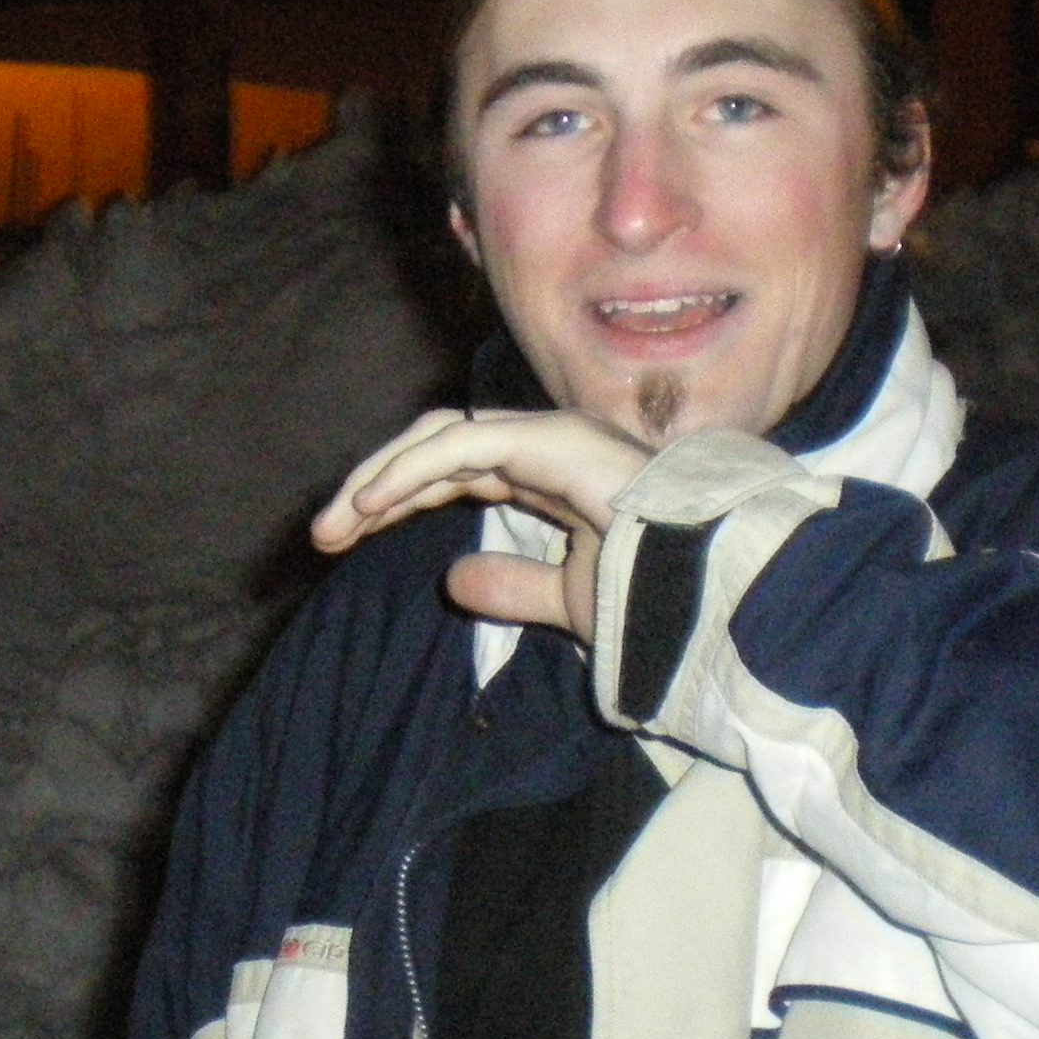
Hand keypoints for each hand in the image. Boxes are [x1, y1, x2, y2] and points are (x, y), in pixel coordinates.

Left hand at [310, 408, 652, 642]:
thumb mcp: (565, 601)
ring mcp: (547, 437)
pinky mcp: (551, 440)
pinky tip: (370, 504)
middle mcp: (541, 446)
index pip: (450, 471)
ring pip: (437, 439)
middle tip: (324, 534)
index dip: (395, 498)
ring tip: (333, 524)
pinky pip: (461, 446)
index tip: (344, 538)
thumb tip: (454, 581)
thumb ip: (513, 588)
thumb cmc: (657, 598)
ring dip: (379, 478)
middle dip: (374, 486)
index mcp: (544, 475)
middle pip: (433, 449)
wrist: (714, 595)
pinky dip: (410, 470)